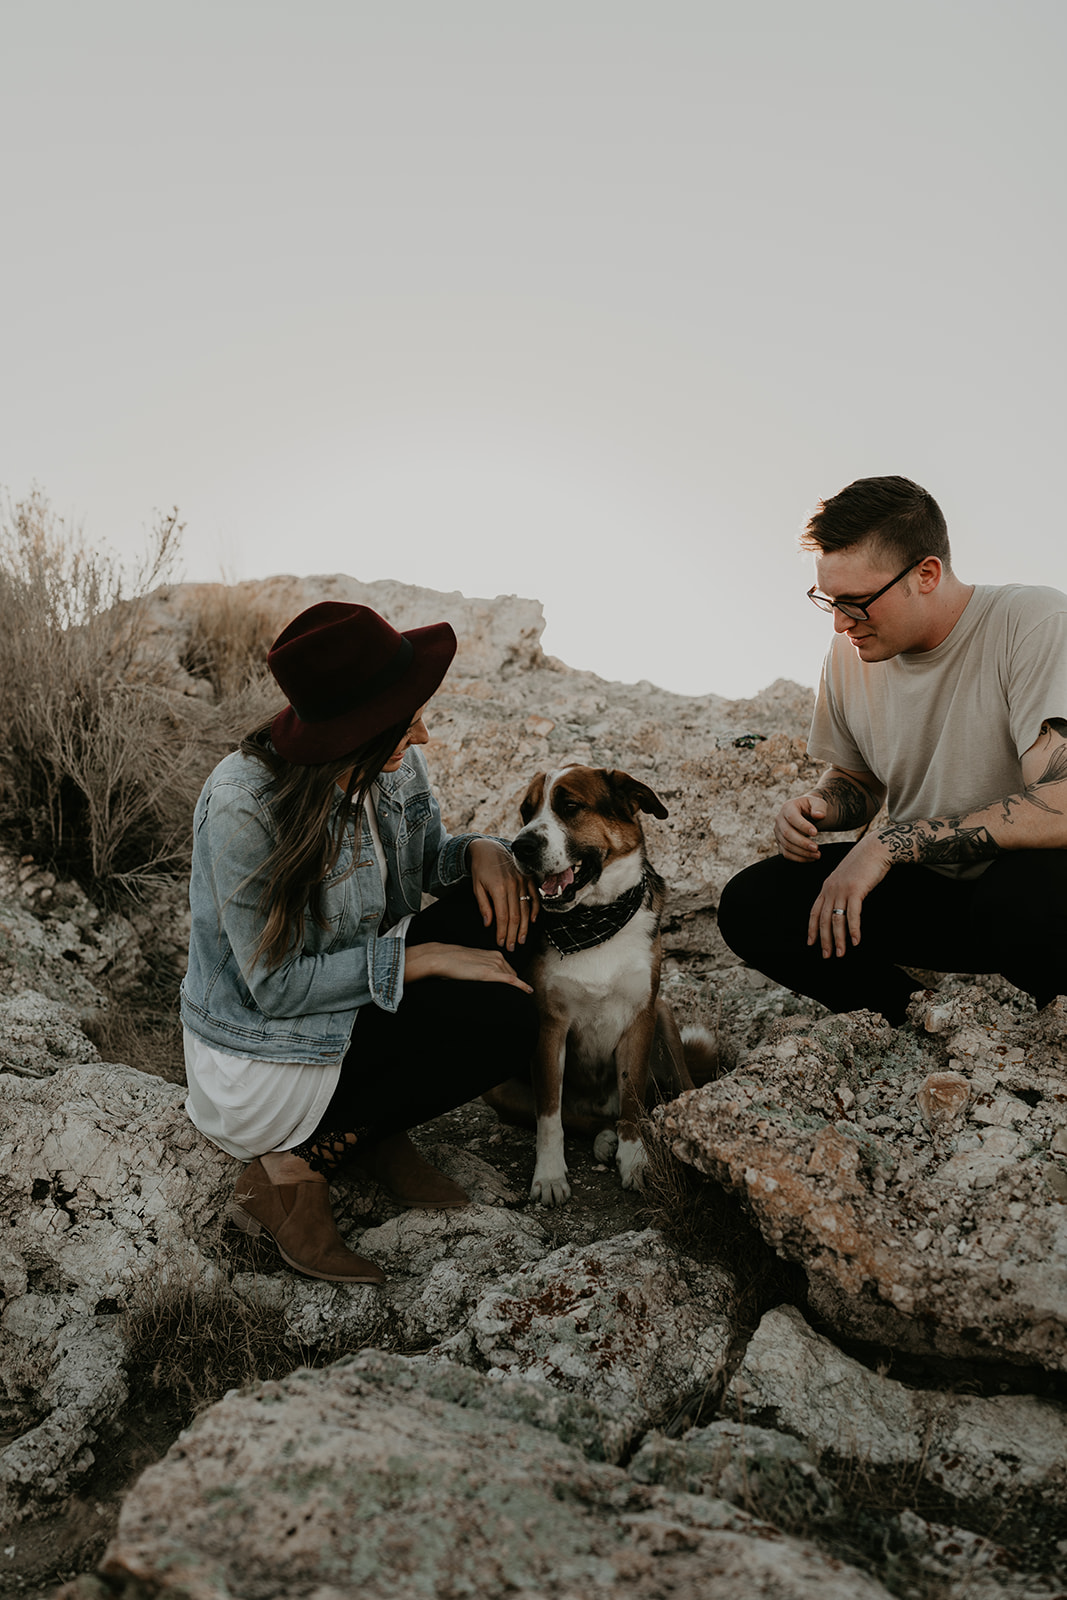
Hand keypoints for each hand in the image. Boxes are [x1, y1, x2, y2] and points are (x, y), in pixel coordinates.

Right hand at [404, 941, 533, 992]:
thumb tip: (480, 976)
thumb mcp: (471, 962)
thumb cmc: (452, 961)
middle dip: (515, 985)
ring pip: (511, 979)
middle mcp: (497, 957)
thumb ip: (481, 968)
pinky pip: (512, 980)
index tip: (515, 987)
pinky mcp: (490, 973)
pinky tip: (528, 991)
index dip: (511, 980)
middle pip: (512, 975)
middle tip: (516, 996)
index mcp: (493, 953)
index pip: (508, 969)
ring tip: (519, 998)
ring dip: (516, 988)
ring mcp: (495, 964)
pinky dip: (522, 986)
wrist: (443, 957)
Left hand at [468, 838, 538, 950]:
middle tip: (512, 947)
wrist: (489, 849)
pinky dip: (535, 910)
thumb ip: (483, 905)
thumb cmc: (480, 869)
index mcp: (499, 889)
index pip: (503, 917)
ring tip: (522, 940)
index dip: (503, 932)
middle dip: (514, 934)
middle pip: (516, 916)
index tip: (502, 943)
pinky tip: (533, 922)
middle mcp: (513, 886)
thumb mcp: (477, 887)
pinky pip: (535, 897)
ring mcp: (523, 882)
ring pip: (526, 910)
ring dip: (525, 927)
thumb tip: (488, 924)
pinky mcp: (528, 879)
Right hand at [775, 793, 829, 860]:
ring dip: (802, 852)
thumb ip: (820, 807)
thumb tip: (819, 815)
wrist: (806, 813)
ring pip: (786, 845)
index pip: (792, 817)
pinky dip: (799, 858)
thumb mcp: (818, 803)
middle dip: (802, 843)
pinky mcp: (780, 843)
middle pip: (787, 834)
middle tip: (816, 848)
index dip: (803, 826)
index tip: (816, 833)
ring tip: (817, 855)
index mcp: (788, 807)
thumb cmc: (813, 807)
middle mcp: (779, 820)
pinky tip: (811, 858)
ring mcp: (778, 832)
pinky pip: (786, 854)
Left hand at [807, 835, 892, 956]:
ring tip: (841, 954)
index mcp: (827, 887)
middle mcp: (831, 889)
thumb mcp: (846, 878)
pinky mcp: (856, 890)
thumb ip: (840, 891)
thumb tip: (840, 906)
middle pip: (824, 920)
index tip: (811, 943)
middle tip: (826, 956)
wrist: (876, 849)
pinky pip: (853, 915)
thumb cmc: (864, 864)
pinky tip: (856, 941)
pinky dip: (854, 930)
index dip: (812, 929)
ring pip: (837, 920)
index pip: (815, 912)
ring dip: (839, 939)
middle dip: (824, 940)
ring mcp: (842, 890)